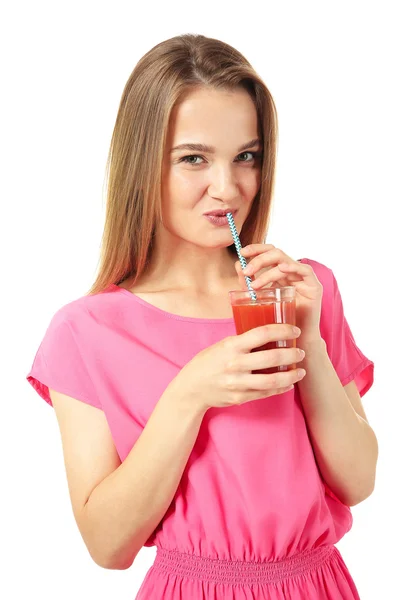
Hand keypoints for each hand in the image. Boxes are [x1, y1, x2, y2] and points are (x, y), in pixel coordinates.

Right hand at [169, 323, 305, 413]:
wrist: (191, 389)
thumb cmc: (208, 362)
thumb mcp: (222, 345)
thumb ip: (243, 341)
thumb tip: (270, 334)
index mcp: (231, 346)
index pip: (262, 333)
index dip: (283, 331)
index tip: (295, 330)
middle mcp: (235, 364)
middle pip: (272, 357)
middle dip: (292, 354)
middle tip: (301, 352)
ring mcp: (238, 383)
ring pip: (273, 380)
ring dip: (291, 375)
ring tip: (301, 371)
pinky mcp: (240, 397)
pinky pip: (266, 393)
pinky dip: (281, 388)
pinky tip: (288, 383)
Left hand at [235, 244, 323, 345]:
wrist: (296, 341)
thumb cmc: (278, 321)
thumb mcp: (259, 298)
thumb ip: (249, 283)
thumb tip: (237, 265)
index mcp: (279, 273)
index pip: (268, 253)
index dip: (256, 249)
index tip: (242, 252)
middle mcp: (292, 272)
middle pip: (276, 253)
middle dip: (259, 259)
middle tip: (246, 271)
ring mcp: (303, 278)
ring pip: (285, 262)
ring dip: (268, 271)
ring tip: (255, 284)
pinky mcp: (314, 286)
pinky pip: (305, 270)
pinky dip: (292, 267)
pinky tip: (281, 269)